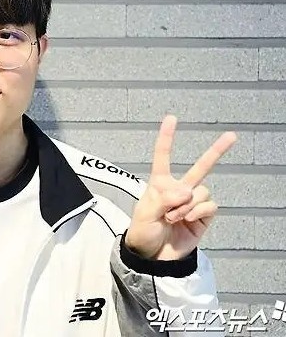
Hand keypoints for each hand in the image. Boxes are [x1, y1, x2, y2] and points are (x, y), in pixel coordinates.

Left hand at [125, 115, 236, 260]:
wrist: (153, 257)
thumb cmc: (143, 233)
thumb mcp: (144, 214)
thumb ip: (162, 199)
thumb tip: (185, 191)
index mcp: (160, 184)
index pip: (164, 157)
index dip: (167, 138)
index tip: (172, 118)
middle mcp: (178, 190)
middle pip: (200, 167)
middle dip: (217, 151)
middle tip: (232, 136)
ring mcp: (193, 203)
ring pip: (201, 191)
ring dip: (186, 204)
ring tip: (172, 218)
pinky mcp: (203, 217)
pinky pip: (208, 206)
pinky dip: (196, 212)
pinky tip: (186, 220)